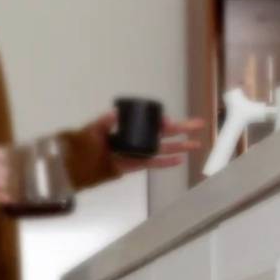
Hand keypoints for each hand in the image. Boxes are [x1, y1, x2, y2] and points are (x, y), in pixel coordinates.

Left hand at [91, 112, 208, 174]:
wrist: (80, 163)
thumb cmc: (86, 143)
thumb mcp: (94, 129)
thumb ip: (104, 121)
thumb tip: (114, 114)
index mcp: (132, 125)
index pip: (153, 121)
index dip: (163, 121)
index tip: (167, 122)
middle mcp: (139, 137)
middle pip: (165, 133)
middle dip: (182, 128)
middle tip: (199, 124)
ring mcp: (140, 151)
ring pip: (165, 148)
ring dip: (181, 146)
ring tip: (197, 144)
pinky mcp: (137, 165)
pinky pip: (154, 164)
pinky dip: (166, 163)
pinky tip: (180, 160)